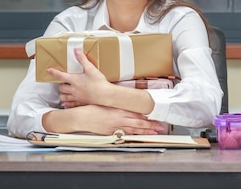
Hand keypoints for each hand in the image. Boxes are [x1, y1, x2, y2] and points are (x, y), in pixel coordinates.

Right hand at [43, 105, 164, 135]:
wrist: (81, 117)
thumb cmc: (91, 109)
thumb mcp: (106, 104)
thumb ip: (118, 106)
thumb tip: (127, 106)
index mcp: (118, 110)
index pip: (136, 113)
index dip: (147, 116)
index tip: (155, 116)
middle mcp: (118, 119)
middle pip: (138, 123)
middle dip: (150, 125)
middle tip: (160, 126)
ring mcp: (115, 127)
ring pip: (133, 130)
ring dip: (144, 131)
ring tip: (154, 133)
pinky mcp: (110, 133)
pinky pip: (124, 134)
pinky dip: (133, 134)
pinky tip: (138, 135)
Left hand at [47, 49, 109, 107]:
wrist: (105, 95)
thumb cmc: (98, 82)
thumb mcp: (91, 68)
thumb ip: (82, 60)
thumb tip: (76, 51)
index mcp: (74, 80)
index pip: (60, 75)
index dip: (53, 72)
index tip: (49, 70)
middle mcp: (73, 89)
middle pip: (61, 87)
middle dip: (60, 84)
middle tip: (63, 82)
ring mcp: (76, 97)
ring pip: (63, 96)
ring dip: (62, 93)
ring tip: (65, 91)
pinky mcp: (80, 103)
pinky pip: (70, 104)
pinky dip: (67, 103)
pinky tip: (67, 102)